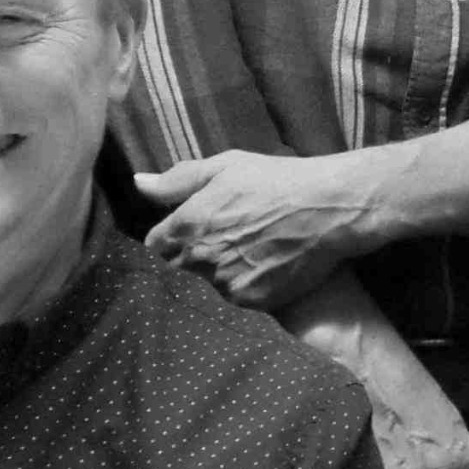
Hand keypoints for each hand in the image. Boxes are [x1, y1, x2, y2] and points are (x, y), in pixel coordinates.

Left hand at [140, 151, 384, 310]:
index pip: (154, 246)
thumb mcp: (226, 167)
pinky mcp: (252, 301)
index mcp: (187, 224)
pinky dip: (244, 289)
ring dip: (217, 277)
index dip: (170, 240)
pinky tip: (263, 269)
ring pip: (206, 288)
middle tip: (223, 244)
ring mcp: (226, 283)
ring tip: (246, 255)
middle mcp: (200, 258)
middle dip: (191, 260)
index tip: (189, 234)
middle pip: (177, 270)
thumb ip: (177, 180)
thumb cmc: (277, 180)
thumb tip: (138, 184)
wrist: (330, 208)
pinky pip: (236, 301)